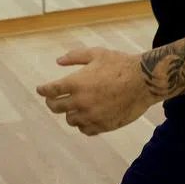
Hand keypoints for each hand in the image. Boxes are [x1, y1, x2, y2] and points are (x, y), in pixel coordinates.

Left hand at [36, 48, 159, 135]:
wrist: (144, 81)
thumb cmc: (119, 64)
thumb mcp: (96, 53)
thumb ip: (74, 57)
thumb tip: (58, 61)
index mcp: (76, 83)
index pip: (50, 91)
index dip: (43, 90)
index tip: (40, 90)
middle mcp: (80, 101)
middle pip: (56, 108)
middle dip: (51, 103)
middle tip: (52, 100)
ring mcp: (91, 115)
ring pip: (70, 120)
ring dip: (68, 114)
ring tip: (72, 108)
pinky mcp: (103, 125)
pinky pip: (85, 130)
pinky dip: (82, 124)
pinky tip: (85, 117)